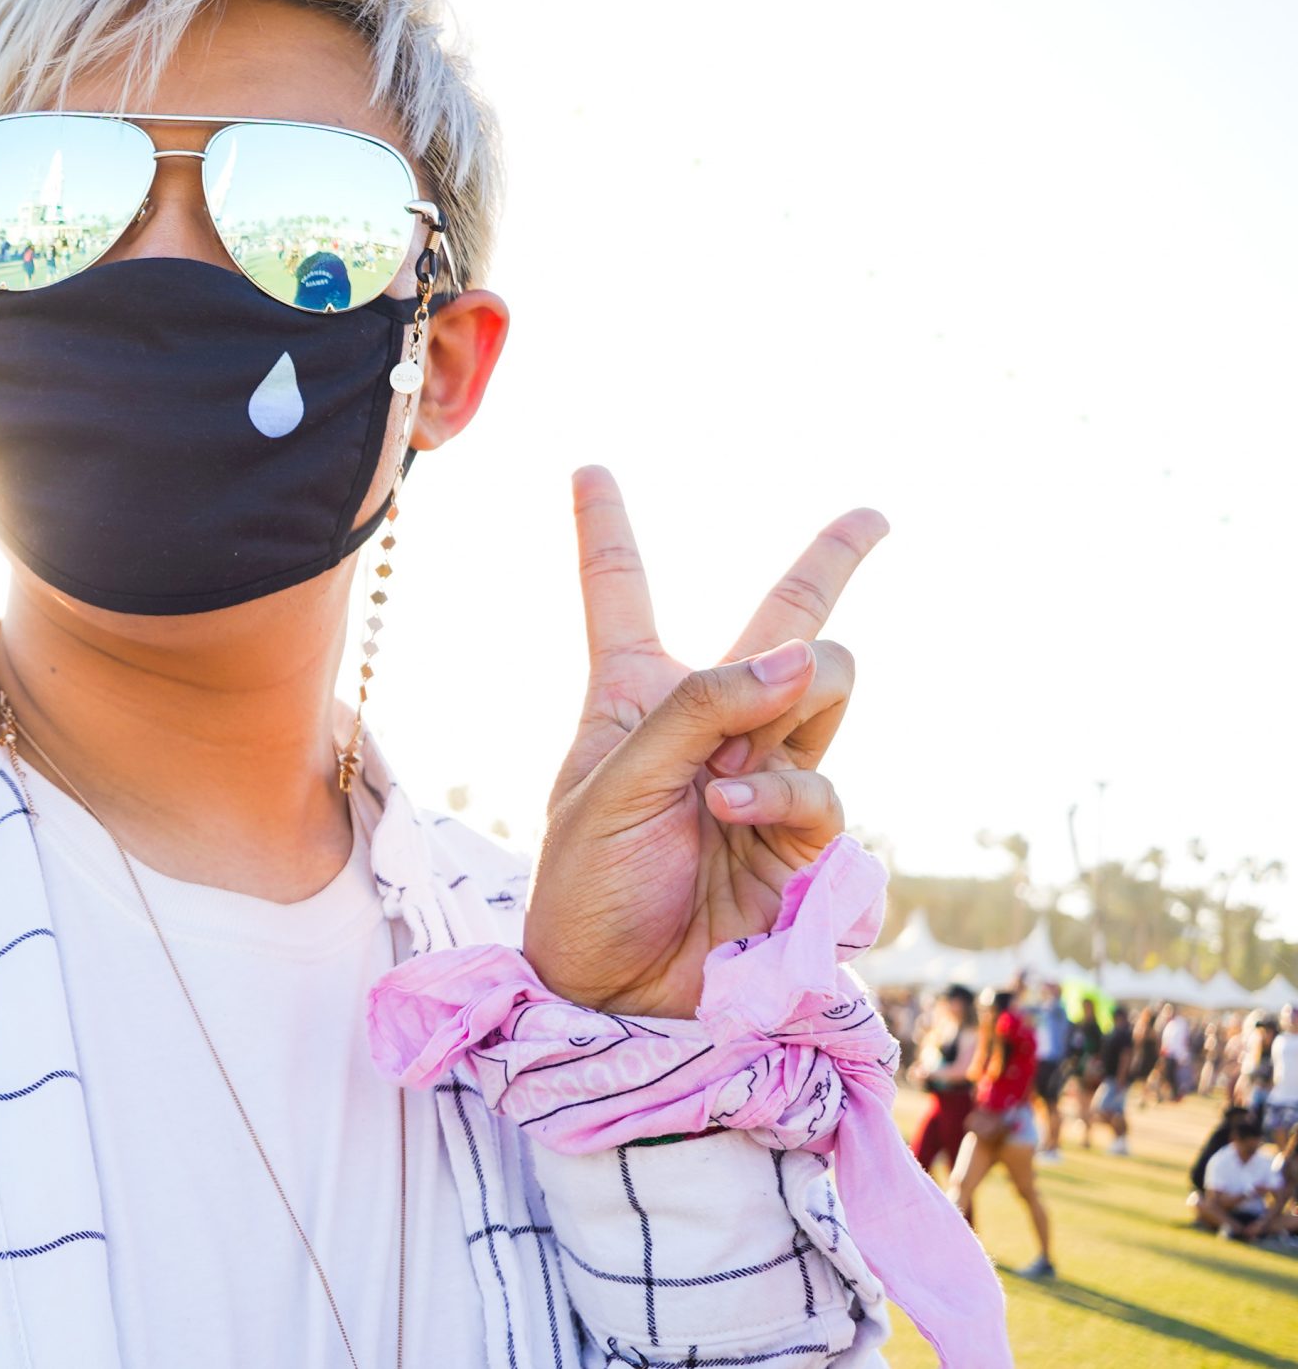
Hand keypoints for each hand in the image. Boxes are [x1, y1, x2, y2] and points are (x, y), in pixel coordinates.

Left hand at [523, 466, 887, 1018]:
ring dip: (789, 704)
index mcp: (632, 694)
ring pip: (826, 686)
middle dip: (832, 561)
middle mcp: (707, 721)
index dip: (604, 528)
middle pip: (784, 621)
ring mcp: (764, 774)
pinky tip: (733, 809)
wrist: (615, 993)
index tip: (589, 466)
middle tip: (873, 515)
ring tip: (725, 772)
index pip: (619, 591)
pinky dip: (781, 792)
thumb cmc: (588, 887)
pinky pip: (822, 784)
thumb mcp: (611, 784)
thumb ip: (698, 709)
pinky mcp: (804, 837)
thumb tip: (801, 656)